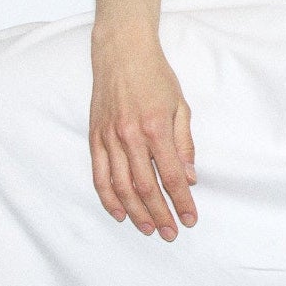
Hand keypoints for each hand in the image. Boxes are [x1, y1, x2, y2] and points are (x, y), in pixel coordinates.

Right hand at [89, 24, 197, 241]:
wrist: (121, 51)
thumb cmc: (154, 76)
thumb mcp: (180, 106)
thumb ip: (184, 144)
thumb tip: (189, 178)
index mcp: (155, 127)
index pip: (170, 176)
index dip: (181, 202)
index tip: (190, 219)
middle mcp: (130, 136)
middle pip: (145, 187)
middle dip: (160, 214)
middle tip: (170, 233)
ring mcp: (109, 138)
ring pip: (120, 186)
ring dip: (135, 212)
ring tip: (149, 228)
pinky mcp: (95, 137)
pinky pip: (99, 175)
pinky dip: (108, 197)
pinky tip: (119, 212)